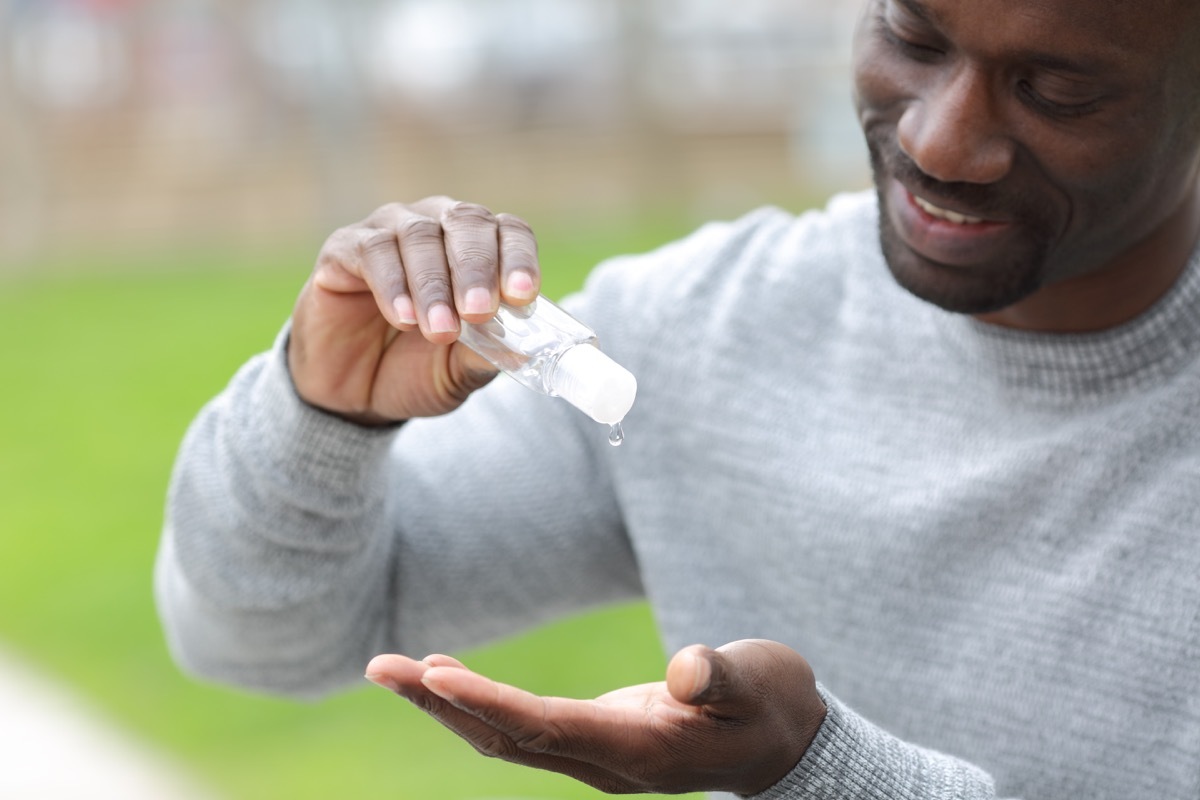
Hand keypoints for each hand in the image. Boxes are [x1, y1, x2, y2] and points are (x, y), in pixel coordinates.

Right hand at [288, 197, 541, 424]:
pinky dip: (392, 285)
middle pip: (465, 221)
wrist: (353, 393)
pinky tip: (404, 320)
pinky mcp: (344, 248)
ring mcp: (388, 231)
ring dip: (434, 285)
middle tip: (479, 311)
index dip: (518, 257)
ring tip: (441, 330)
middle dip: (477, 267)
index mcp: (476, 248)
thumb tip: (523, 350)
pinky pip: (372, 251)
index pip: (507, 231)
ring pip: (419, 235)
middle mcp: (436, 226)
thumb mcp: (458, 370)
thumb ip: (486, 355)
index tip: (521, 295)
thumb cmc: (415, 369)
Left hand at [364, 640, 826, 795]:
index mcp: (639, 749)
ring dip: (446, 706)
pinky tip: (446, 678)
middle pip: (506, 738)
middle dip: (440, 705)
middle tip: (380, 666)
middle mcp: (605, 762)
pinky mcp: (592, 740)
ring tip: (392, 669)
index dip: (490, 704)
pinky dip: (476, 704)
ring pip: (504, 738)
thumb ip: (718, 678)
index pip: (547, 728)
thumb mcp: (759, 682)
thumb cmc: (773, 704)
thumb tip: (682, 670)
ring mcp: (595, 756)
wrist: (784, 743)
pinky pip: (519, 729)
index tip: (434, 675)